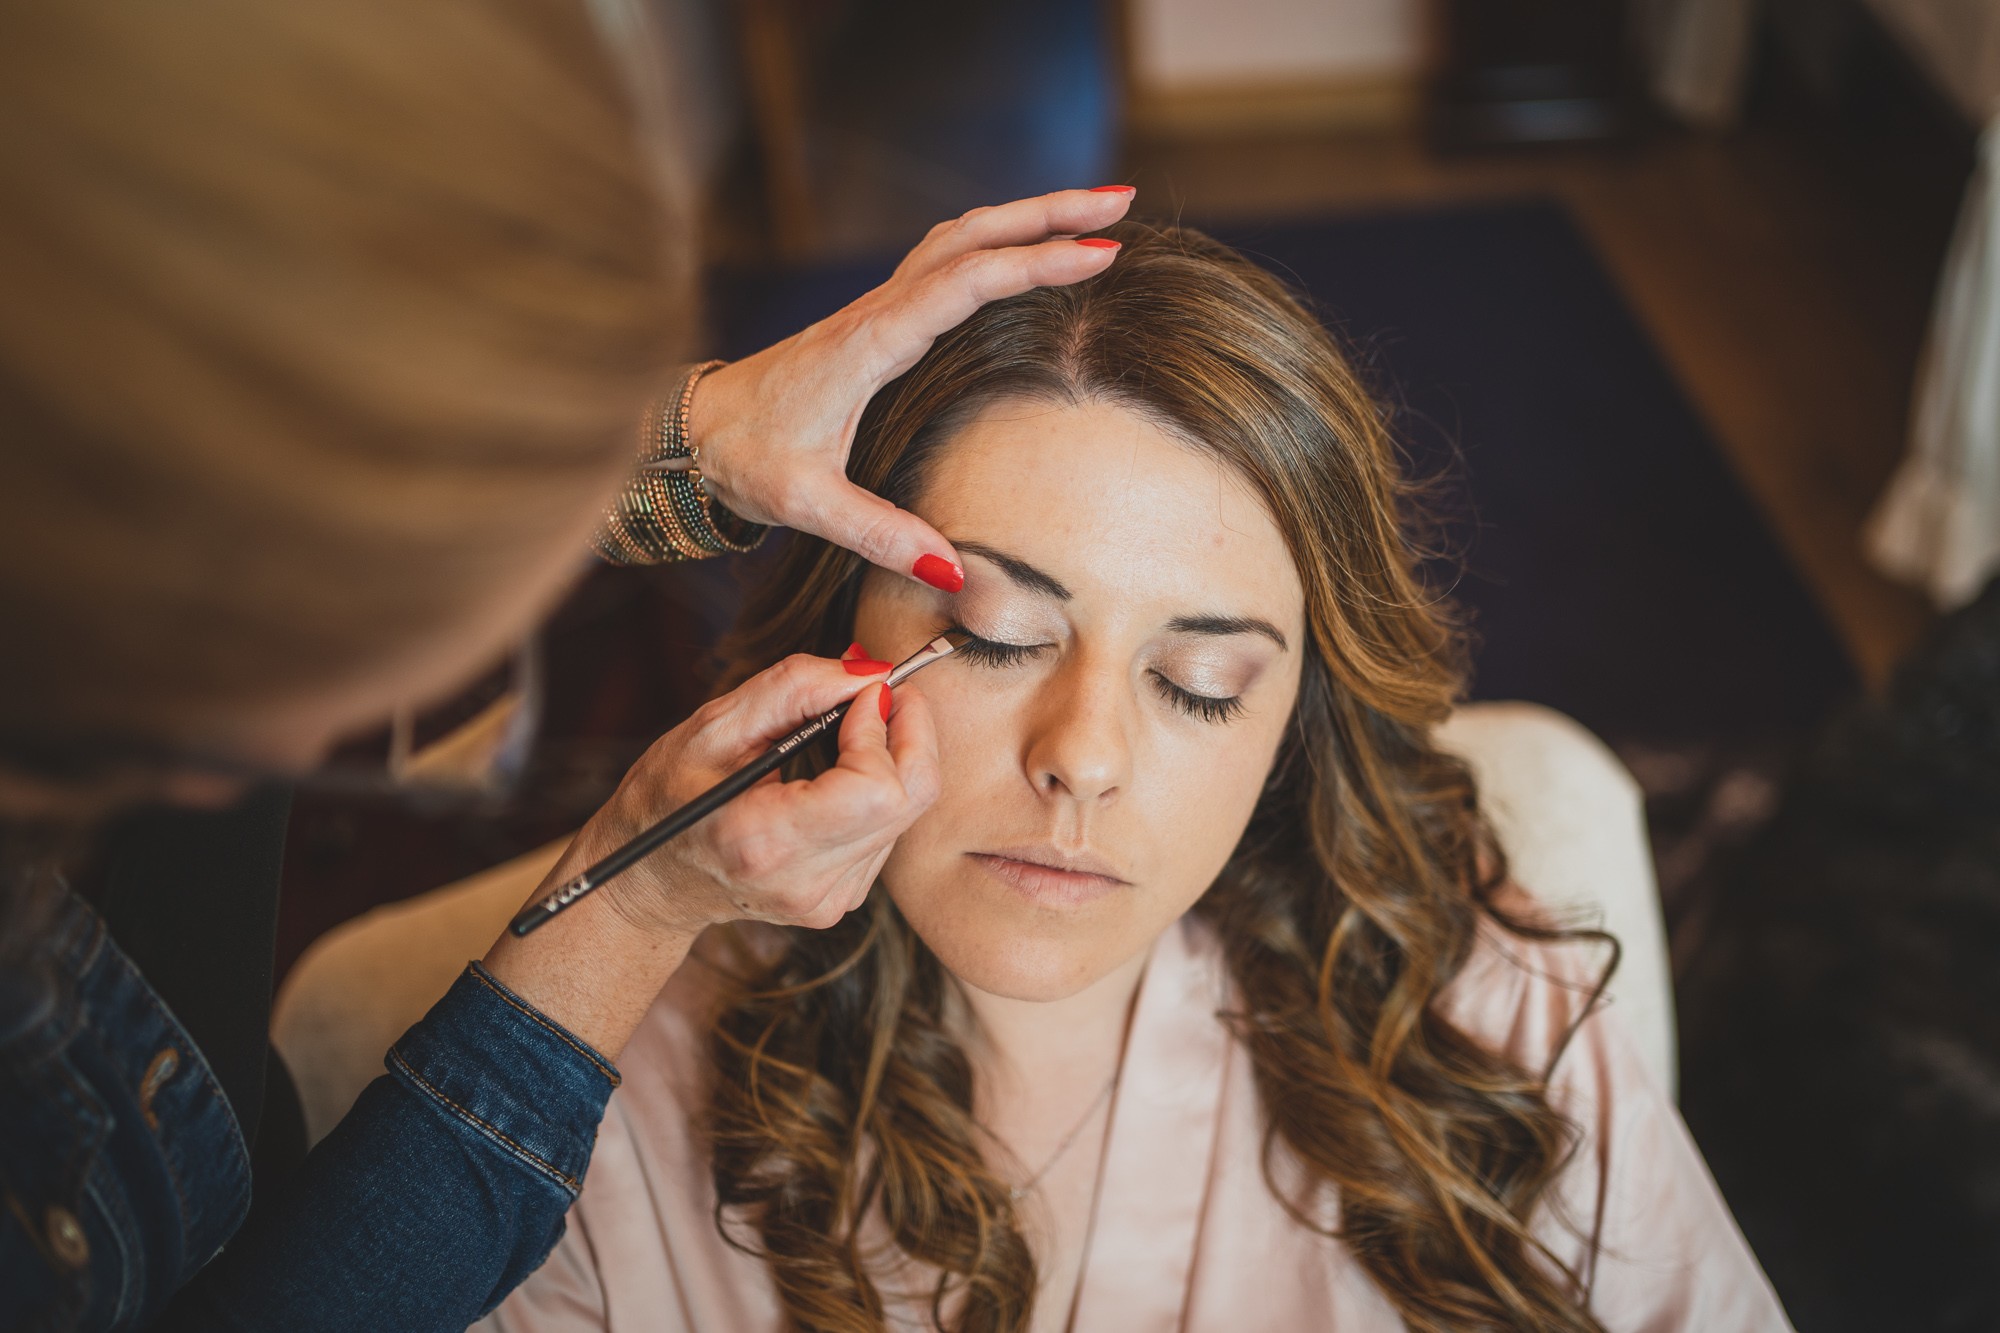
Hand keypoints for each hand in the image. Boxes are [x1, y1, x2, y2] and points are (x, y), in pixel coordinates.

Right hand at [482, 650, 937, 1059]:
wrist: (646, 881)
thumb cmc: (666, 798)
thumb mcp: (712, 728)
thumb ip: (793, 688)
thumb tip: (869, 671)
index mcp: (765, 840)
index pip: (877, 788)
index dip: (882, 727)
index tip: (862, 691)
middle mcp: (806, 882)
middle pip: (909, 799)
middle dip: (909, 733)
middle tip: (877, 694)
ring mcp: (828, 900)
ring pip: (908, 813)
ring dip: (892, 760)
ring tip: (843, 734)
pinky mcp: (840, 901)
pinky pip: (889, 832)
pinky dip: (877, 791)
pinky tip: (835, 777)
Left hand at [689, 186, 1135, 589]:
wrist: (694, 430)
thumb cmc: (746, 460)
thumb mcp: (808, 504)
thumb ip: (882, 536)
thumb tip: (957, 572)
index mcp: (868, 343)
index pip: (964, 284)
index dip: (1034, 265)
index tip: (1100, 255)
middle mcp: (877, 311)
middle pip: (973, 236)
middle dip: (1050, 214)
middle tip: (1122, 204)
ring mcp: (878, 307)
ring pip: (960, 237)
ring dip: (1027, 217)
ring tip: (1093, 213)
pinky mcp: (878, 318)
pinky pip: (946, 260)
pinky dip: (996, 241)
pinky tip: (1028, 247)